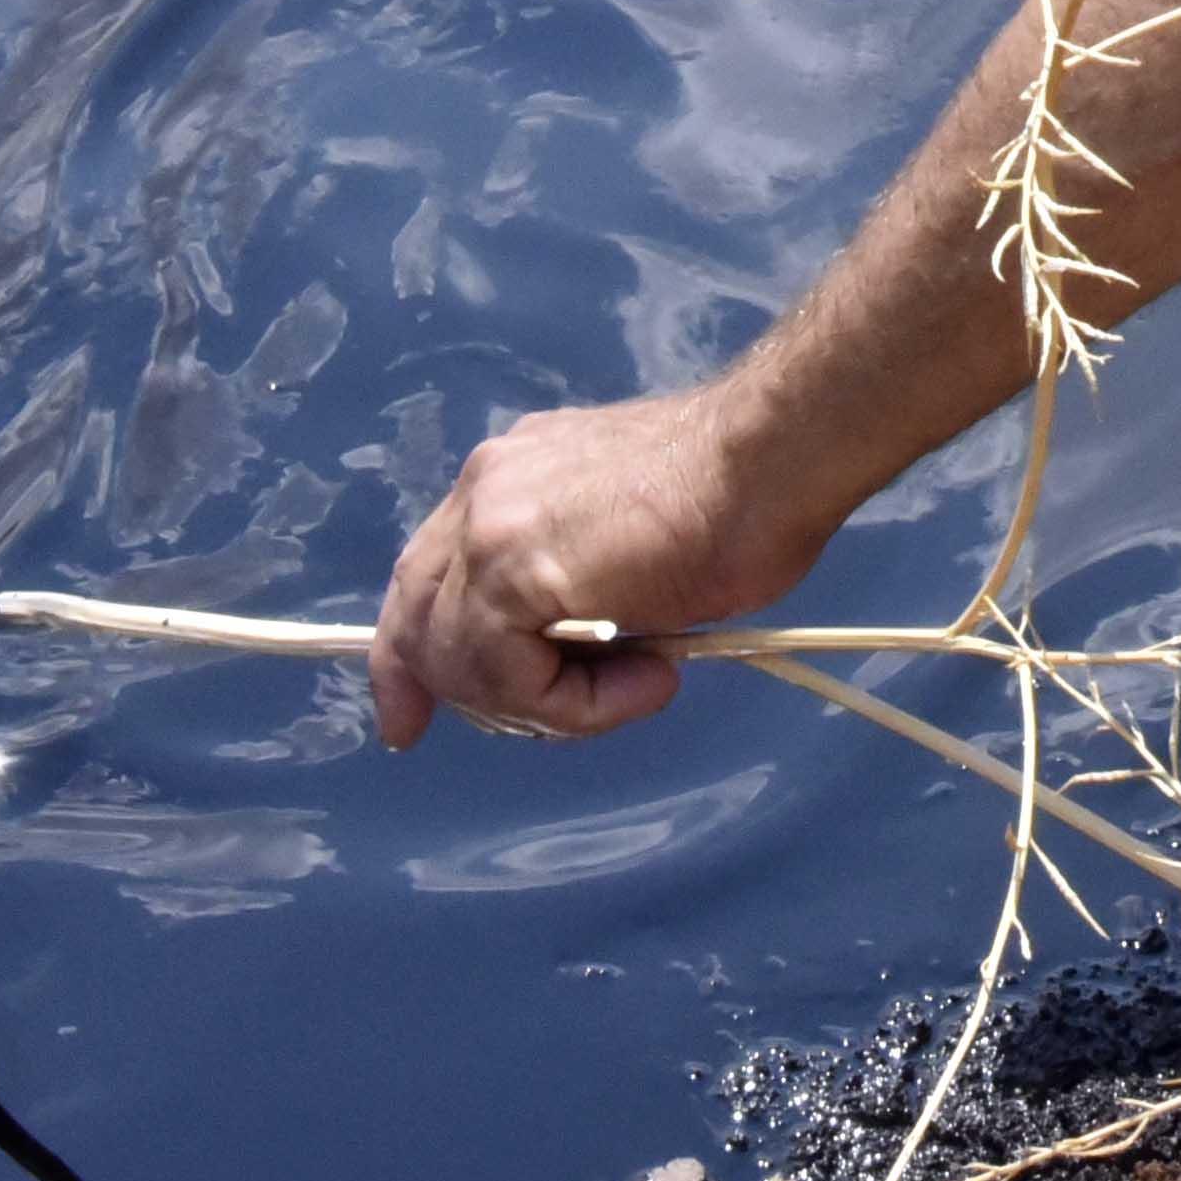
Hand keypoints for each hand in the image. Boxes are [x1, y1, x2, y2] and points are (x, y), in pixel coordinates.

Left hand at [368, 385, 831, 746]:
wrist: (773, 456)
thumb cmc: (739, 497)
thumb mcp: (629, 549)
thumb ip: (578, 586)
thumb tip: (571, 658)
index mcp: (508, 477)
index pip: (425, 575)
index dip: (409, 655)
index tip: (407, 722)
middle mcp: (481, 490)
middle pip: (419, 621)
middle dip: (461, 696)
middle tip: (547, 724)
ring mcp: (487, 526)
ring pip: (462, 664)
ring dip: (550, 704)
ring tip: (646, 680)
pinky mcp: (512, 570)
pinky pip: (510, 677)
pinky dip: (577, 705)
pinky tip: (652, 677)